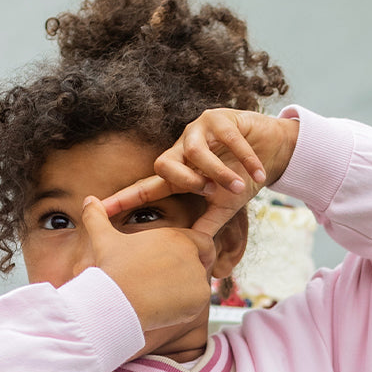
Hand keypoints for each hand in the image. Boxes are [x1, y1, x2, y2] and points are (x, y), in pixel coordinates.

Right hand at [80, 197, 213, 351]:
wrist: (118, 301)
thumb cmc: (112, 270)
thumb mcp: (103, 240)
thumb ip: (98, 218)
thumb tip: (88, 200)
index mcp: (176, 237)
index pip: (202, 241)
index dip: (196, 252)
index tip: (185, 262)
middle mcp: (192, 253)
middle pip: (201, 264)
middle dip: (189, 274)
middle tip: (169, 285)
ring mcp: (198, 275)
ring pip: (199, 285)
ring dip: (186, 291)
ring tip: (161, 297)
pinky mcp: (201, 296)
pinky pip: (199, 303)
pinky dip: (186, 307)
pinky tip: (165, 307)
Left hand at [101, 109, 299, 237]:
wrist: (271, 151)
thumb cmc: (244, 178)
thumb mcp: (224, 205)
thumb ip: (206, 226)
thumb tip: (193, 254)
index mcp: (180, 172)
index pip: (148, 187)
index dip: (125, 198)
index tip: (99, 208)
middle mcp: (182, 149)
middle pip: (163, 163)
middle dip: (185, 180)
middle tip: (209, 192)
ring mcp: (199, 130)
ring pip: (195, 152)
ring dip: (219, 173)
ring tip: (239, 187)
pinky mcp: (220, 117)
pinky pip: (228, 141)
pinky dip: (245, 160)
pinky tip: (258, 174)